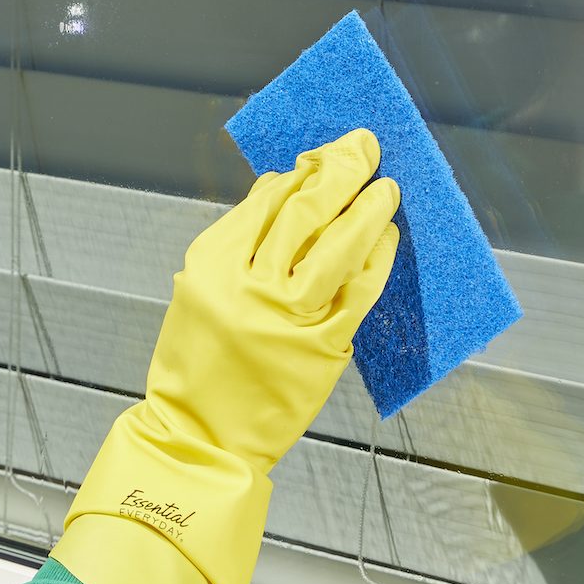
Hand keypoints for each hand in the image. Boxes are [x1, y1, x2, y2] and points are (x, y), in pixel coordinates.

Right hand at [146, 127, 398, 471]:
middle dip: (340, 169)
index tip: (322, 156)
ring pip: (338, 242)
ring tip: (386, 187)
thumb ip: (235, 246)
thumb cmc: (197, 367)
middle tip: (363, 148)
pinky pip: (360, 288)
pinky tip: (386, 237)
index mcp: (210, 266)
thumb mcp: (197, 294)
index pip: (265, 200)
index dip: (301, 171)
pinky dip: (377, 257)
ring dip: (368, 206)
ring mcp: (287, 315)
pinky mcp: (323, 345)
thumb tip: (279, 191)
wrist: (201, 436)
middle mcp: (247, 285)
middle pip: (305, 210)